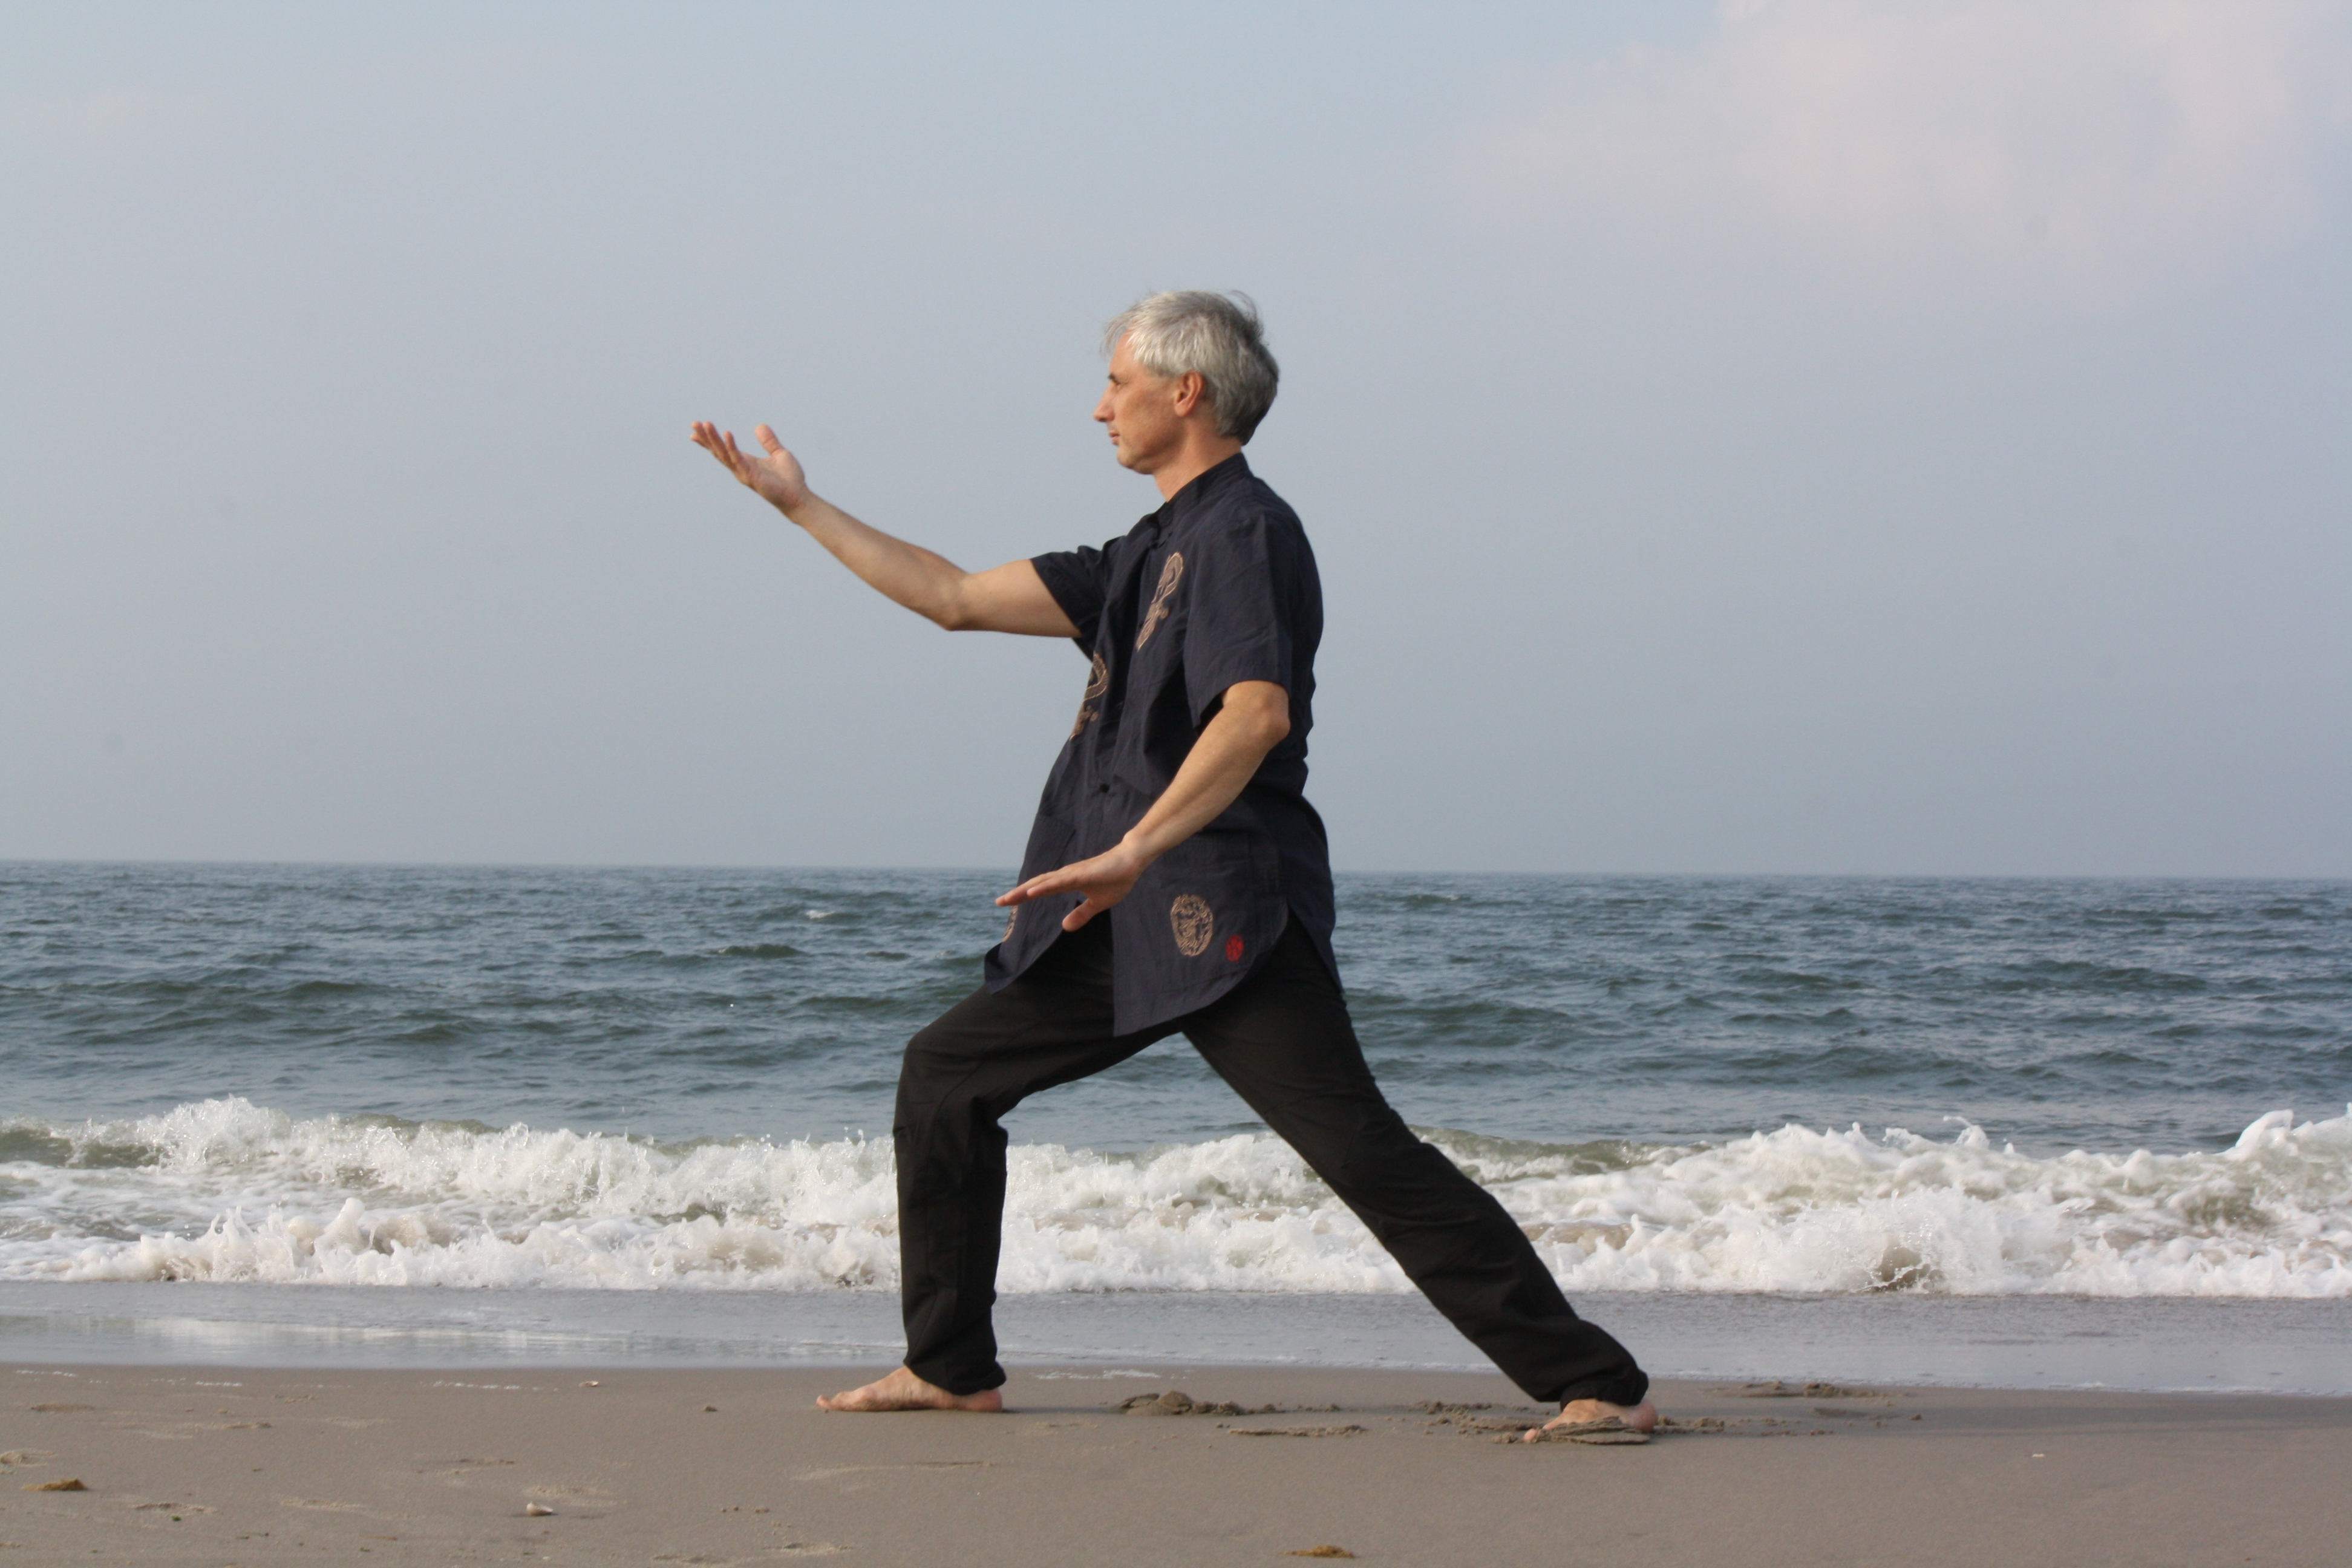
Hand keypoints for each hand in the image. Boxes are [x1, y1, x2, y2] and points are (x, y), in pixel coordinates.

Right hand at [690, 421, 809, 512]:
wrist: (798, 497)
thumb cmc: (789, 479)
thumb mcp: (779, 454)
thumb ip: (769, 441)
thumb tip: (760, 426)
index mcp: (746, 462)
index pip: (723, 449)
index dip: (710, 440)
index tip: (696, 429)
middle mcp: (741, 468)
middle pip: (718, 451)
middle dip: (706, 438)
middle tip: (694, 424)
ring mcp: (744, 472)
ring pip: (724, 454)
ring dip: (714, 439)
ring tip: (705, 424)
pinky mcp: (751, 475)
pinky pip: (738, 459)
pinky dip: (732, 446)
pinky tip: (727, 433)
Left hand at [997, 839, 1153, 931]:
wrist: (1132, 861)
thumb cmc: (1116, 878)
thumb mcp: (1097, 904)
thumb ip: (1081, 914)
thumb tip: (1065, 927)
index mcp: (1068, 882)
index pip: (1041, 889)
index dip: (1023, 896)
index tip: (1006, 902)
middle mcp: (1066, 876)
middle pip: (1037, 885)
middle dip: (1017, 894)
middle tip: (999, 902)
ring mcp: (1073, 873)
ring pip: (1044, 882)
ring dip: (1026, 890)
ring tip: (1009, 898)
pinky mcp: (1081, 874)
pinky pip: (1059, 882)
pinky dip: (1044, 887)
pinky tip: (1032, 892)